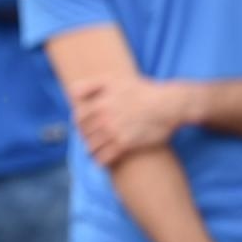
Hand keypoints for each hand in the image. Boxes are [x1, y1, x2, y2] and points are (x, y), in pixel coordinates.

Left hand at [69, 73, 193, 165]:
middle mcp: (105, 118)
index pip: (78, 118)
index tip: (82, 126)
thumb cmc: (142, 90)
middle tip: (88, 139)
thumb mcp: (114, 80)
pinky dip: (100, 160)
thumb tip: (71, 94)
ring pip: (92, 146)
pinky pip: (105, 157)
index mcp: (100, 103)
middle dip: (85, 137)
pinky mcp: (126, 144)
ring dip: (91, 150)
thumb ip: (90, 85)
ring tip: (93, 151)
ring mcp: (115, 132)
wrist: (169, 104)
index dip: (78, 123)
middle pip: (84, 133)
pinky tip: (101, 161)